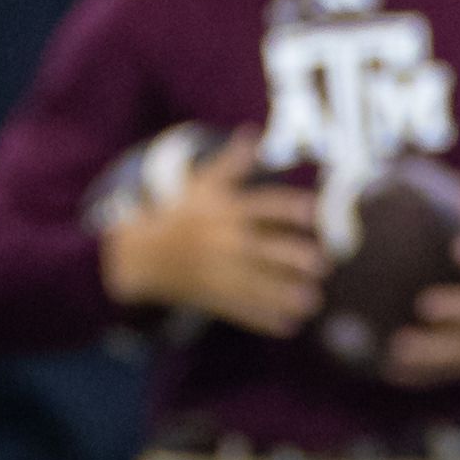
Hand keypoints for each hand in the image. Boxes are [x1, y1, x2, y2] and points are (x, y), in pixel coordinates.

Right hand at [100, 145, 326, 337]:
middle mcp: (221, 241)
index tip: (314, 210)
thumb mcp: (201, 185)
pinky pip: (239, 309)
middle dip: (290, 257)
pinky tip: (288, 326)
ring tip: (312, 301)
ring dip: (283, 294)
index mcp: (223, 212)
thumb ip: (230, 163)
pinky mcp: (209, 296)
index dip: (287, 207)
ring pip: (254, 283)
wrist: (137, 254)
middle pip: (260, 248)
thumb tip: (252, 132)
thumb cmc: (178, 214)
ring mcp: (214, 271)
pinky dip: (262, 319)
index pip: (260, 206)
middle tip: (322, 264)